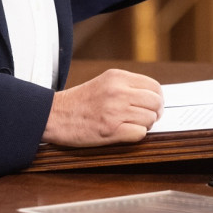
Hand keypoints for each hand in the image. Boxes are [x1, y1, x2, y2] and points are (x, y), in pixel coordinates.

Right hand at [42, 69, 163, 146]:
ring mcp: (115, 111)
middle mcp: (118, 91)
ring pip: (150, 119)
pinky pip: (140, 134)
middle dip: (154, 113)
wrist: (54, 115)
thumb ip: (127, 86)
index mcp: (117, 77)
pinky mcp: (111, 130)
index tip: (153, 106)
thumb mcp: (104, 83)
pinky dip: (136, 135)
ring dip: (144, 125)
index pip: (154, 86)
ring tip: (130, 125)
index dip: (158, 99)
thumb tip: (153, 98)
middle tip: (146, 118)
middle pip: (156, 103)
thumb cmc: (79, 101)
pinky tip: (124, 133)